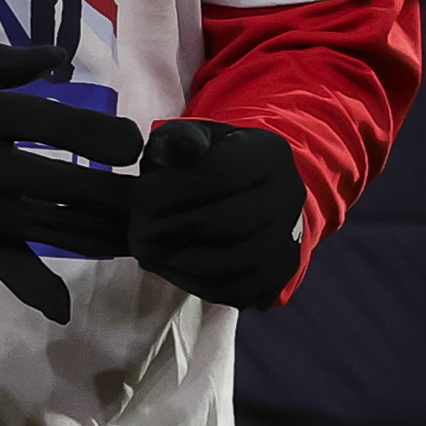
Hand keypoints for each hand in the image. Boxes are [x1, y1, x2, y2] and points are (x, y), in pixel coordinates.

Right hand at [0, 50, 144, 325]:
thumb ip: (9, 64)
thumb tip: (58, 57)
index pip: (63, 128)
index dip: (107, 139)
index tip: (136, 146)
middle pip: (69, 184)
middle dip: (117, 194)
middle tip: (152, 196)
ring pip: (51, 226)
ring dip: (98, 232)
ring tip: (138, 233)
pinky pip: (2, 266)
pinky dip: (33, 288)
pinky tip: (62, 307)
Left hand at [131, 120, 306, 308]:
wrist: (259, 197)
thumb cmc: (215, 164)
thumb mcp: (196, 138)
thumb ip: (176, 140)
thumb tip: (166, 153)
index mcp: (269, 154)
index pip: (221, 174)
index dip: (173, 188)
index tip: (139, 196)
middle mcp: (289, 197)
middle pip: (225, 220)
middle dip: (170, 227)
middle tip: (136, 229)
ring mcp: (287, 240)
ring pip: (229, 260)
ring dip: (177, 260)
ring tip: (147, 250)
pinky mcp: (274, 276)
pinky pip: (231, 287)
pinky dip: (192, 282)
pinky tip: (169, 267)